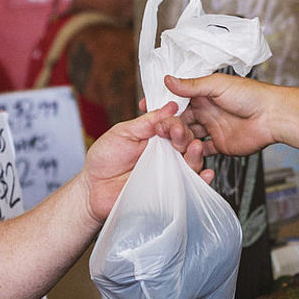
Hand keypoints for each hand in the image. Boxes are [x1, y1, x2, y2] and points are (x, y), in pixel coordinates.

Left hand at [81, 103, 207, 221]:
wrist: (93, 189)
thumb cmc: (104, 159)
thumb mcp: (123, 133)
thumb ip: (147, 121)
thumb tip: (170, 106)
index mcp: (156, 137)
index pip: (175, 126)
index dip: (175, 123)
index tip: (168, 124)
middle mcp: (166, 154)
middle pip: (187, 142)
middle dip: (185, 136)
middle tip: (177, 134)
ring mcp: (169, 172)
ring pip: (191, 163)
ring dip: (196, 155)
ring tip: (194, 148)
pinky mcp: (170, 191)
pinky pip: (190, 187)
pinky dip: (201, 181)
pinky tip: (205, 174)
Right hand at [167, 73, 277, 155]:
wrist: (273, 116)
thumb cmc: (250, 95)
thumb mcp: (217, 85)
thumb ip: (191, 86)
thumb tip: (168, 79)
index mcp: (203, 96)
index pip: (178, 102)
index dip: (165, 108)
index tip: (151, 110)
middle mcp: (206, 112)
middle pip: (181, 122)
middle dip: (171, 126)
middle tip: (165, 129)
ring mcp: (213, 129)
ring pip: (189, 137)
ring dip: (181, 139)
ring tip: (180, 139)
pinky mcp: (220, 145)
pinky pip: (203, 151)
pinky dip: (195, 152)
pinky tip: (192, 150)